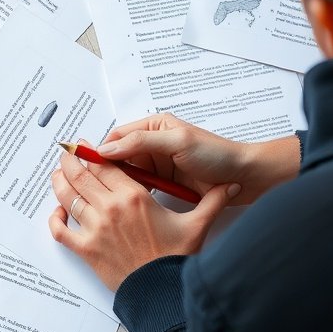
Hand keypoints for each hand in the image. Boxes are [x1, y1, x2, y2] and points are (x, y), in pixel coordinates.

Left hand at [49, 150, 236, 289]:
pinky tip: (56, 212)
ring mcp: (94, 228)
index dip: (93, 153)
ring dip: (59, 182)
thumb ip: (213, 201)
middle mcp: (110, 208)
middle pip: (81, 175)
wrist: (161, 291)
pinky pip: (60, 230)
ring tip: (57, 173)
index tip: (86, 145)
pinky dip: (54, 219)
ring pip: (67, 197)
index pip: (106, 165)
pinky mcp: (85, 249)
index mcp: (134, 197)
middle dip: (70, 160)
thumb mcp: (197, 225)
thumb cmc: (175, 258)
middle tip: (66, 152)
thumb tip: (231, 186)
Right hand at [96, 113, 300, 205]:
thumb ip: (142, 143)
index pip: (118, 137)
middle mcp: (154, 144)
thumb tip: (108, 149)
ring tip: (103, 196)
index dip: (101, 150)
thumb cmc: (218, 155)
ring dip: (118, 184)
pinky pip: (140, 188)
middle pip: (119, 156)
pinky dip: (132, 194)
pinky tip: (125, 204)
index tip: (86, 163)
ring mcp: (159, 165)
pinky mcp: (164, 184)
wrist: (246, 177)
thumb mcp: (178, 142)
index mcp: (155, 127)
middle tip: (90, 184)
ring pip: (127, 174)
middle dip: (105, 169)